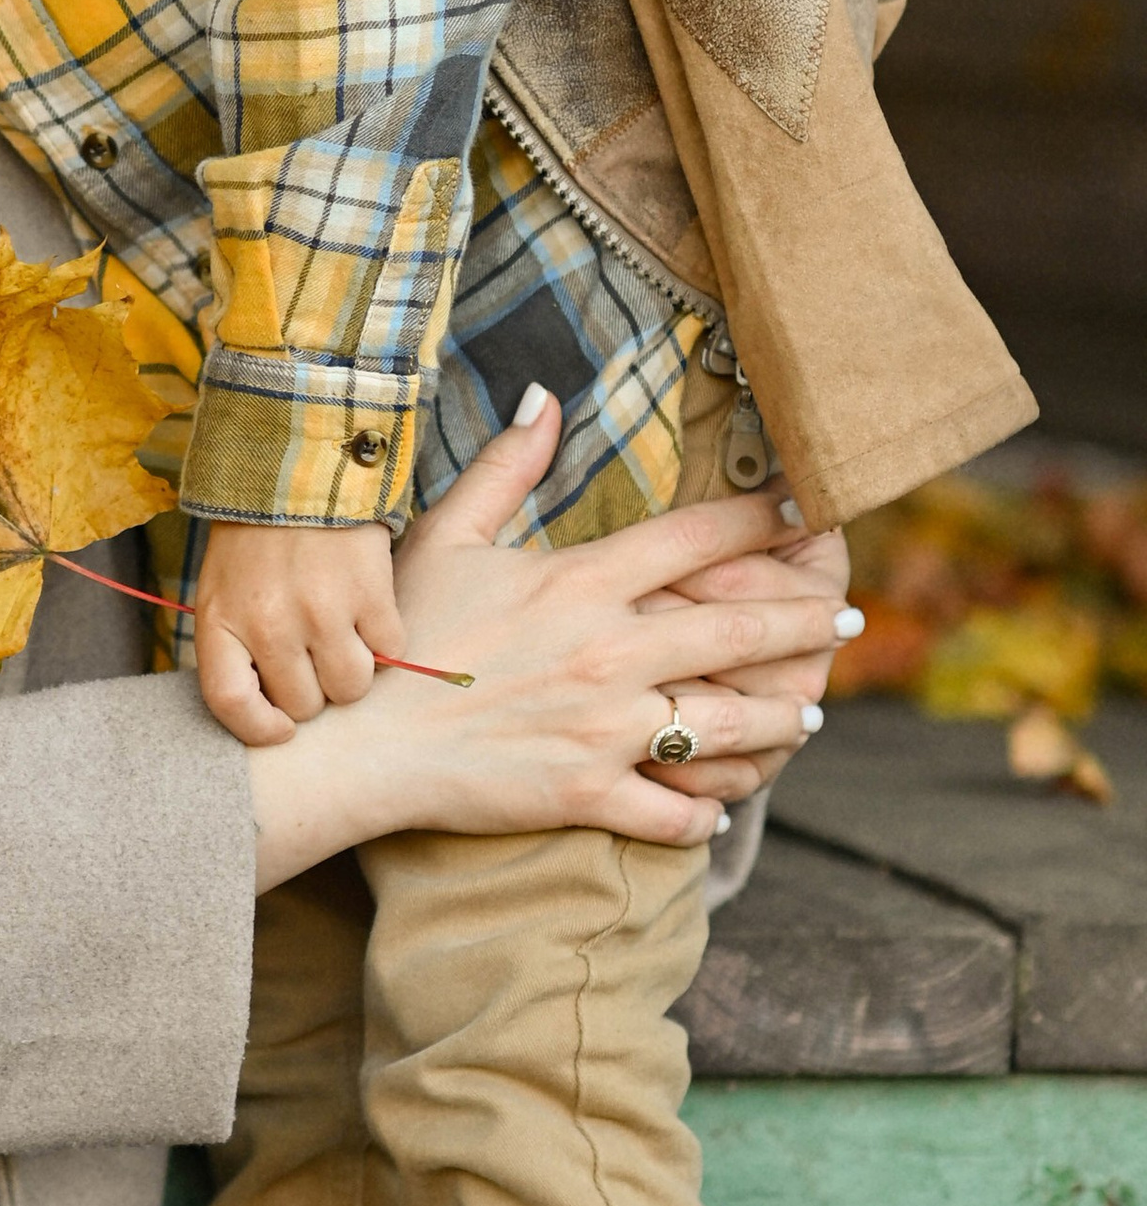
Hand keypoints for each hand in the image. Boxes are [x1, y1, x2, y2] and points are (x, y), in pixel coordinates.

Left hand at [196, 518, 402, 737]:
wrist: (302, 466)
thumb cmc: (257, 540)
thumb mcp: (223, 590)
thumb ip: (237, 649)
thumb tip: (276, 712)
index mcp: (221, 621)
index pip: (231, 704)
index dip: (259, 729)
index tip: (282, 728)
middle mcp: (268, 623)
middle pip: (304, 704)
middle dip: (314, 687)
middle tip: (314, 651)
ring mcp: (321, 611)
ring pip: (351, 687)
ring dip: (354, 667)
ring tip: (343, 629)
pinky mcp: (369, 594)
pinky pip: (390, 651)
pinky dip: (385, 637)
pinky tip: (367, 606)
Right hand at [245, 395, 852, 890]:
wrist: (356, 740)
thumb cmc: (397, 632)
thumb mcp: (446, 534)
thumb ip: (506, 467)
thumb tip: (544, 396)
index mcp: (582, 582)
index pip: (698, 539)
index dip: (763, 520)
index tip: (807, 510)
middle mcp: (610, 652)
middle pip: (738, 630)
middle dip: (807, 622)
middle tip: (849, 618)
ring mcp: (605, 727)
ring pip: (727, 724)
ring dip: (778, 717)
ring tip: (806, 711)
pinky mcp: (587, 792)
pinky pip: (671, 810)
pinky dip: (702, 810)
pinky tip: (719, 802)